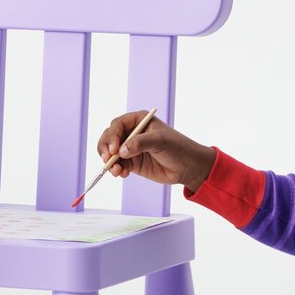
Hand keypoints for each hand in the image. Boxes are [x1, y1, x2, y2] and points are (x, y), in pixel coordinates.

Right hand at [95, 112, 214, 190]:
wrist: (188, 167)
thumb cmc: (178, 148)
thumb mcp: (160, 141)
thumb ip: (140, 143)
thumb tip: (121, 151)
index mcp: (138, 120)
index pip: (117, 125)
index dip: (112, 136)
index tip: (114, 149)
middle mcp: (132, 133)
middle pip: (109, 138)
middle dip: (106, 149)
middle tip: (108, 160)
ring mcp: (130, 148)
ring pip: (110, 153)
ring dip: (110, 162)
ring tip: (117, 171)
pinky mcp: (132, 162)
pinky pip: (118, 165)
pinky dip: (116, 170)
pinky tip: (123, 174)